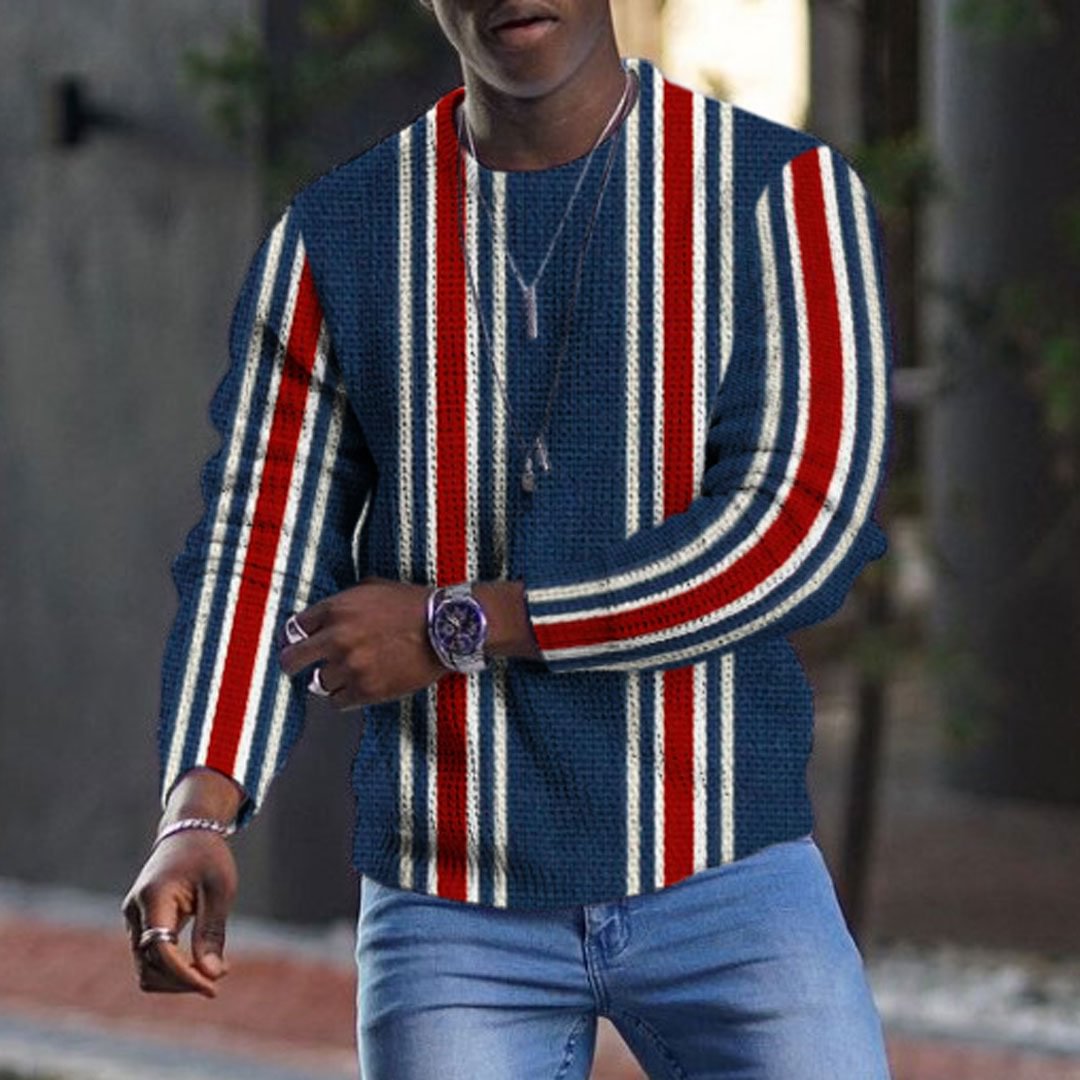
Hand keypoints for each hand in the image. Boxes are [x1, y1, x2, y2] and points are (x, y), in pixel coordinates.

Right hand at [121, 830, 237, 997]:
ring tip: (212, 972)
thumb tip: (211, 975)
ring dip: (176, 979)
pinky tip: (199, 964)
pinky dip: (172, 968)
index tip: (212, 987)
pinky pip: (150, 957)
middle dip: (181, 982)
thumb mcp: (219, 890)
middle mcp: (135, 911)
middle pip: (149, 967)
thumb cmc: (208, 857)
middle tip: (217, 980)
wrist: (188, 832)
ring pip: (146, 968)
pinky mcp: (138, 924)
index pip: (160, 951)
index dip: (184, 976)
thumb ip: (211, 933)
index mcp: (154, 898)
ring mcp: (133, 919)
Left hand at [278, 576, 446, 709]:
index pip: (295, 627)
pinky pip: (337, 702)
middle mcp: (337, 638)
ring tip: (347, 674)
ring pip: (318, 683)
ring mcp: (350, 666)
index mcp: (336, 609)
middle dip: (292, 662)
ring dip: (329, 679)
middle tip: (295, 666)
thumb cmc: (414, 605)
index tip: (301, 642)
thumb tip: (326, 616)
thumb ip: (345, 602)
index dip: (298, 636)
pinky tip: (357, 687)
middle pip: (292, 659)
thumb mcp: (373, 588)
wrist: (445, 628)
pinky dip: (344, 696)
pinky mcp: (366, 690)